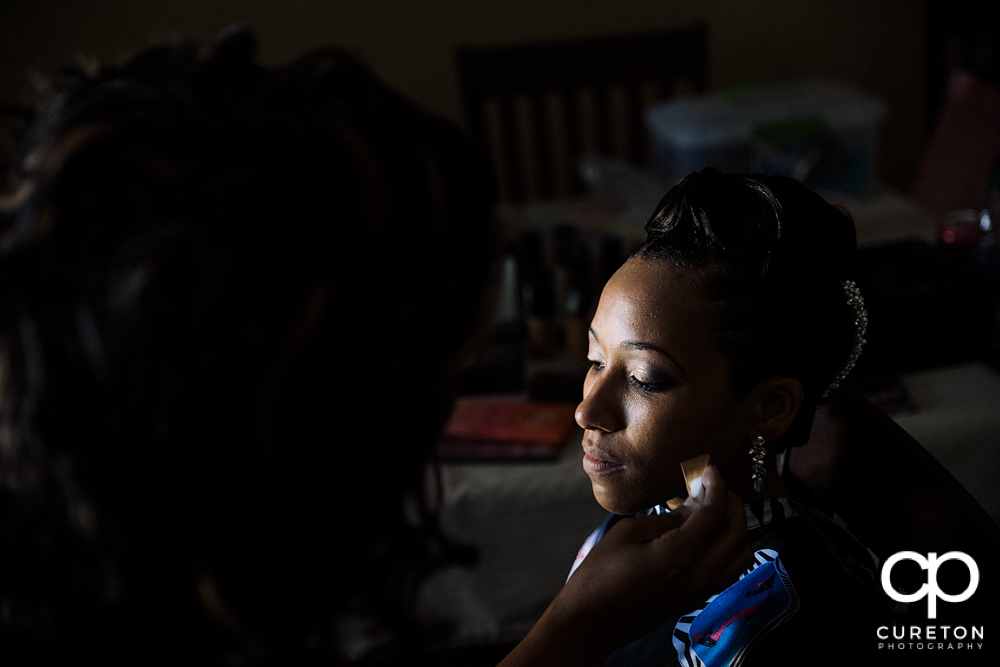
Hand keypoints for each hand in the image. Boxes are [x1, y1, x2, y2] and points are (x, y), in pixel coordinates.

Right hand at [499, 465, 751, 666]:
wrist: (592, 620)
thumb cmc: (600, 572)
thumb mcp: (627, 533)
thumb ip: (666, 519)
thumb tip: (693, 507)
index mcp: (678, 555)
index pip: (713, 514)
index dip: (715, 486)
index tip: (710, 468)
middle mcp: (698, 575)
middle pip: (736, 533)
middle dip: (731, 503)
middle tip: (714, 485)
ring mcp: (702, 591)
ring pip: (741, 555)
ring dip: (737, 527)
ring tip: (716, 508)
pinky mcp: (698, 599)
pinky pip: (732, 570)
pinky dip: (732, 547)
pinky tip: (711, 533)